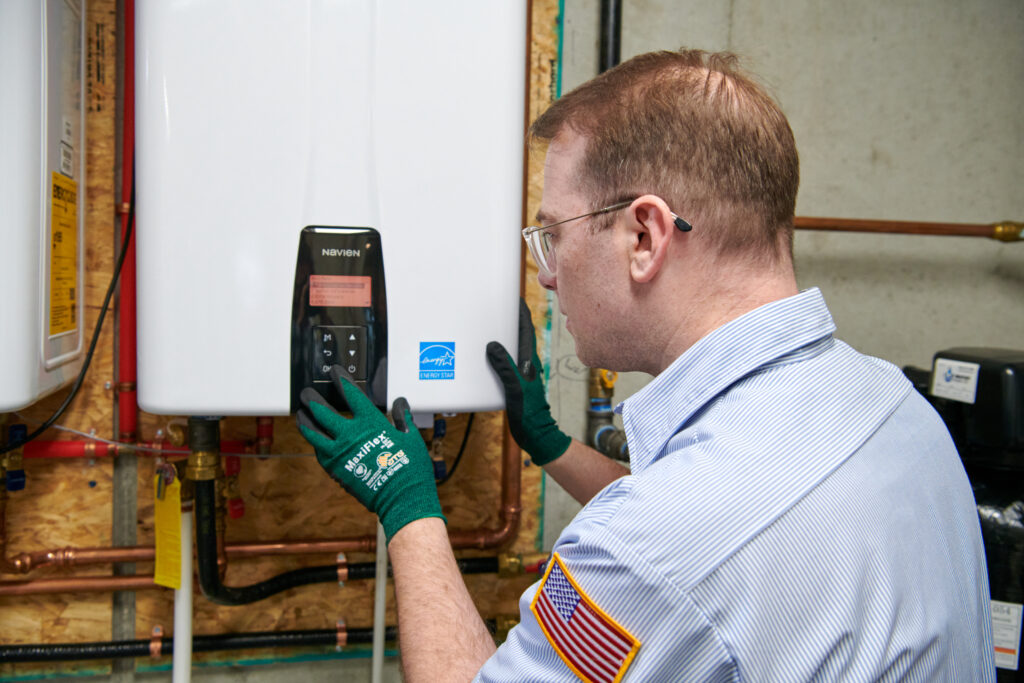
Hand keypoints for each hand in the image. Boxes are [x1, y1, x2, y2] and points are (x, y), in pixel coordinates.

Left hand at [296, 366, 444, 541]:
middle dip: (312, 399)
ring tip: (301, 414)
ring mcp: (340, 454)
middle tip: (306, 393)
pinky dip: (315, 443)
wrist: (402, 498)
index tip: (335, 372)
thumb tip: (400, 404)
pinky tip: (314, 440)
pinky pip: (320, 453)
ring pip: (314, 433)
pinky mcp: (336, 470)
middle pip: (323, 412)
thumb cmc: (410, 469)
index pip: (351, 395)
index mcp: (371, 423)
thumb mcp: (411, 438)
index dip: (341, 381)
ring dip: (306, 421)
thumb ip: (402, 418)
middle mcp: (351, 436)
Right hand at [486, 299, 570, 465]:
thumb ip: (505, 366)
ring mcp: (521, 372)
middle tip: (494, 305)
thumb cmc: (530, 414)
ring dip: (501, 334)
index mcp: (529, 360)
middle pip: (517, 334)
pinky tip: (483, 356)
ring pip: (511, 347)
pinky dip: (495, 353)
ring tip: (486, 324)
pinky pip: (504, 361)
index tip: (512, 296)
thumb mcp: (515, 388)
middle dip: (509, 318)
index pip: (525, 328)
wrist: (536, 435)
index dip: (520, 311)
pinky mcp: (514, 382)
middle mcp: (526, 363)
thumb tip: (493, 345)